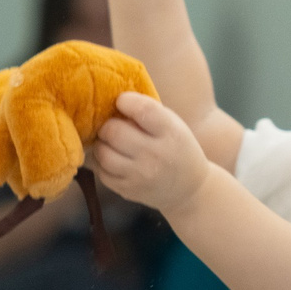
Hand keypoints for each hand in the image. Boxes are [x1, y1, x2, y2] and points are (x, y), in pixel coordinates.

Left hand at [91, 93, 212, 214]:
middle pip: (114, 132)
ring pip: (103, 153)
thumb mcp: (173, 125)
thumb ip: (147, 112)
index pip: (142, 110)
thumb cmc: (176, 147)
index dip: (125, 101)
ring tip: (109, 142)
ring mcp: (141, 175)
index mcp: (171, 132)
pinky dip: (101, 163)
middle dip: (108, 125)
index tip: (122, 102)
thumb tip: (111, 99)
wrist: (189, 188)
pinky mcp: (128, 191)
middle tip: (112, 126)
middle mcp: (156, 155)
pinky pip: (102, 172)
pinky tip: (110, 158)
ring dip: (102, 144)